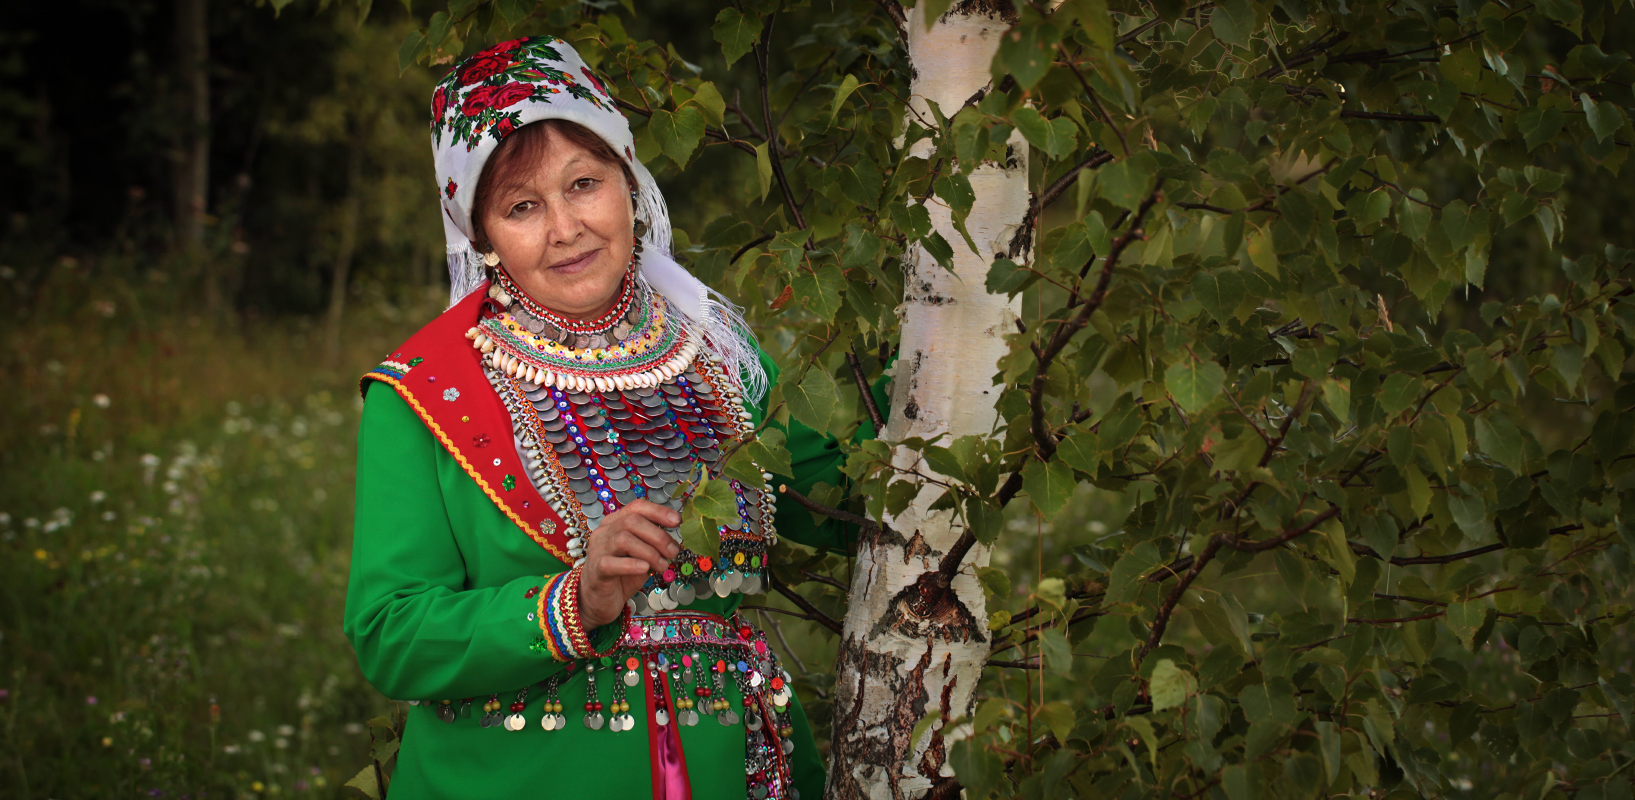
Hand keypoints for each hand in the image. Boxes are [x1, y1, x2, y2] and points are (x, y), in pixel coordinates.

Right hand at [577, 500, 680, 627]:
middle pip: (632, 521)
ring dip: (650, 552)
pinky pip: (612, 563)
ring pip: (624, 540)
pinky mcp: (596, 570)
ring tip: (662, 566)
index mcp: (615, 523)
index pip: (636, 507)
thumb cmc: (622, 575)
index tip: (677, 521)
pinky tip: (645, 569)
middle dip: (658, 536)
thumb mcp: (641, 555)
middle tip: (673, 552)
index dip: (658, 512)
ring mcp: (597, 550)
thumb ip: (652, 543)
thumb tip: (675, 539)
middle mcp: (604, 532)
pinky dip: (632, 564)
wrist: (599, 599)